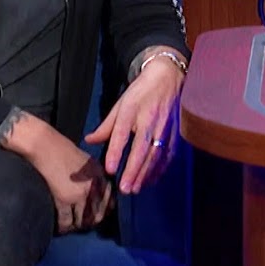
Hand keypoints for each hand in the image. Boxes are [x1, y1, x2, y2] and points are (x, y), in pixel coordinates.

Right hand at [33, 136, 112, 233]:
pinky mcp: (64, 199)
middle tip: (80, 224)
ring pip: (82, 221)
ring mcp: (80, 194)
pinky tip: (59, 228)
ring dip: (75, 226)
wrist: (46, 146)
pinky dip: (63, 227)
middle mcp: (94, 187)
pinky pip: (66, 221)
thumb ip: (96, 179)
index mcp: (101, 177)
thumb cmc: (64, 151)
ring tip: (69, 227)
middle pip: (97, 215)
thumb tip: (97, 197)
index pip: (109, 203)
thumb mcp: (88, 162)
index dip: (102, 212)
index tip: (94, 216)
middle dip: (89, 223)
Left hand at [84, 52, 183, 194]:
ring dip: (146, 173)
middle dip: (133, 170)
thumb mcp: (120, 105)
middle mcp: (148, 119)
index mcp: (131, 110)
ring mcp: (164, 126)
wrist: (167, 76)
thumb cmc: (140, 92)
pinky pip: (168, 154)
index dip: (116, 152)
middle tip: (125, 189)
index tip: (110, 169)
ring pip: (156, 154)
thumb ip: (106, 126)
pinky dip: (160, 168)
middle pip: (141, 149)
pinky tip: (151, 180)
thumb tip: (89, 140)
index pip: (122, 134)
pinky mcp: (175, 131)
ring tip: (135, 188)